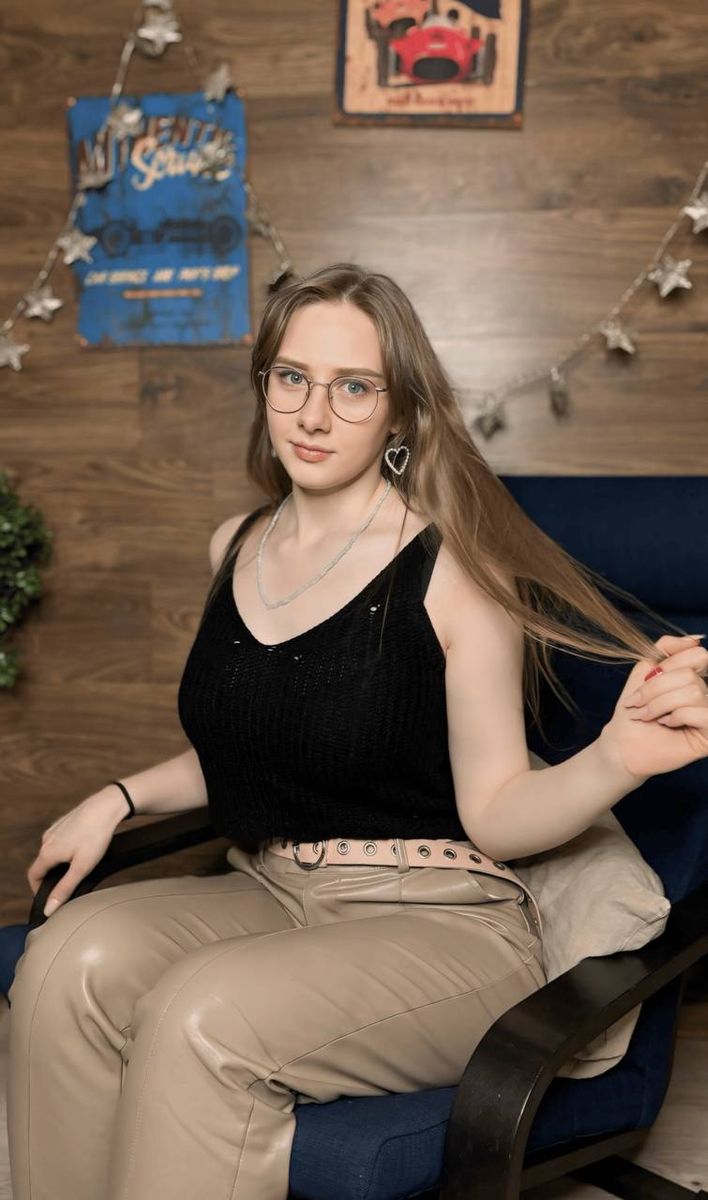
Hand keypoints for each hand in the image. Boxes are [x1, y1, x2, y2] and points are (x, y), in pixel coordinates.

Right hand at [27, 787, 128, 916]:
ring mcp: (55, 829)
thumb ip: (64, 889)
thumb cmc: (96, 835)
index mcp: (47, 852)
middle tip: (68, 885)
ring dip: (59, 863)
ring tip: (78, 868)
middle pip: (42, 864)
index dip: (37, 889)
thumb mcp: (82, 868)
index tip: (49, 897)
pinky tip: (82, 851)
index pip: (33, 876)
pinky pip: (60, 841)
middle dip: (51, 877)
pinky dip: (66, 851)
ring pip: (52, 852)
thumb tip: (49, 908)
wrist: (108, 806)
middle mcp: (47, 839)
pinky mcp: (65, 822)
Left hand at [599, 634, 707, 781]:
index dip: (668, 666)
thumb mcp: (646, 669)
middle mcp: (707, 695)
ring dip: (660, 704)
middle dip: (656, 689)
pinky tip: (667, 725)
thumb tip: (696, 639)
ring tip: (648, 716)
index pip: (698, 655)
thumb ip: (667, 648)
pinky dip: (677, 716)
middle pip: (691, 675)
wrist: (622, 742)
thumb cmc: (634, 708)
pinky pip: (701, 713)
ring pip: (693, 691)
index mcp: (695, 678)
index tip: (647, 680)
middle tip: (640, 704)